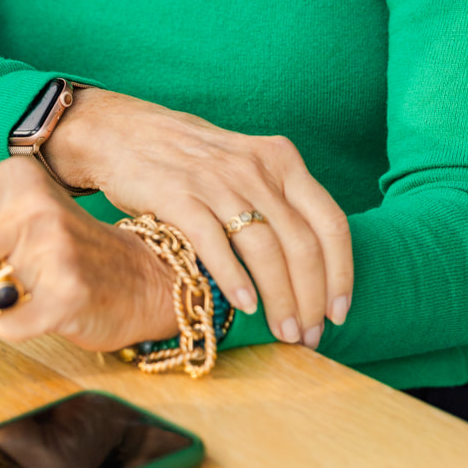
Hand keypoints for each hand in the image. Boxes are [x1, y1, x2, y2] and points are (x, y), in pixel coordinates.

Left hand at [0, 156, 174, 352]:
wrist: (138, 277)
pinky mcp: (67, 294)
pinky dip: (10, 329)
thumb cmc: (62, 250)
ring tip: (3, 299)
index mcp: (12, 179)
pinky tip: (33, 312)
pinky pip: (4, 328)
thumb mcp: (5, 220)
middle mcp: (32, 204)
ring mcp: (53, 248)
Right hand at [44, 89, 352, 347]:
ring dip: (280, 298)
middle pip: (301, 244)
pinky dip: (234, 278)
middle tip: (308, 335)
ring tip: (283, 331)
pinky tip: (244, 306)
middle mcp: (255, 168)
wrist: (126, 132)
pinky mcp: (178, 195)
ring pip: (264, 248)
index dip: (341, 273)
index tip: (339, 313)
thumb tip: (317, 267)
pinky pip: (215, 243)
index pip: (330, 222)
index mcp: (281, 160)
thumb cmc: (194, 159)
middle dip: (311, 298)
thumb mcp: (247, 164)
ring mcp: (217, 181)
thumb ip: (280, 200)